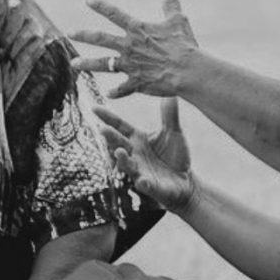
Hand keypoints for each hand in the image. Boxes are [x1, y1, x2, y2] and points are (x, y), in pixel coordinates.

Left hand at [70, 0, 198, 98]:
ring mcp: (129, 65)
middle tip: (69, 33)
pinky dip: (115, 92)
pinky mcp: (135, 82)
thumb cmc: (184, 45)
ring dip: (87, 63)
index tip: (88, 1)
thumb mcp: (177, 20)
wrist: (186, 70)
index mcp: (137, 29)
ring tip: (74, 64)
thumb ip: (171, 3)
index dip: (100, 6)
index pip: (114, 14)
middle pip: (100, 38)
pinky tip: (107, 94)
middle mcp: (128, 46)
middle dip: (83, 35)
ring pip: (102, 64)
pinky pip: (121, 89)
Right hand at [94, 98, 195, 213]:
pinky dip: (143, 183)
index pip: (119, 126)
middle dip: (111, 138)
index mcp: (137, 138)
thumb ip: (169, 115)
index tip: (94, 108)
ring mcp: (140, 170)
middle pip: (119, 144)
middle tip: (103, 129)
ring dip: (122, 160)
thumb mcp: (173, 132)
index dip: (107, 117)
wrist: (184, 181)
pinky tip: (142, 181)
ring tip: (120, 152)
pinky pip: (144, 185)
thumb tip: (169, 93)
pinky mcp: (150, 186)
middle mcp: (134, 154)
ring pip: (127, 165)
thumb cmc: (174, 155)